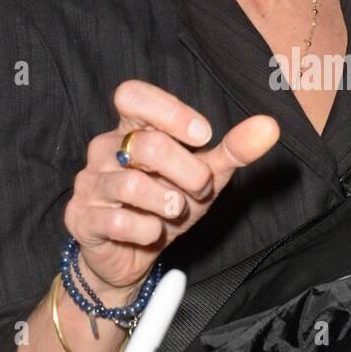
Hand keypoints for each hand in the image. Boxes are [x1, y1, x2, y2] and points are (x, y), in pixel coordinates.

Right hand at [65, 80, 279, 294]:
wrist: (132, 255)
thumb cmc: (166, 204)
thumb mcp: (205, 176)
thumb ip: (233, 150)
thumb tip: (270, 126)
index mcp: (130, 129)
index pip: (132, 96)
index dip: (170, 112)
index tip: (203, 137)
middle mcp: (104, 150)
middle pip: (146, 145)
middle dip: (188, 172)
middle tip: (199, 190)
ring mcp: (89, 184)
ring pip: (133, 184)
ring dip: (168, 202)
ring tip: (175, 211)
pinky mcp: (81, 218)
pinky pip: (117, 221)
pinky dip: (147, 230)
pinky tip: (152, 232)